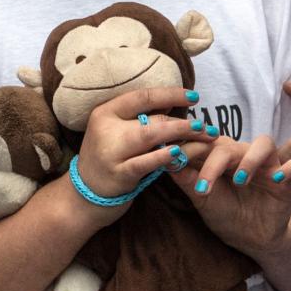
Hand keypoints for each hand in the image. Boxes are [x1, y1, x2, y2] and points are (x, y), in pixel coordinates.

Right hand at [72, 85, 207, 212]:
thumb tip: (173, 102)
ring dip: (181, 134)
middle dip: (183, 121)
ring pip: (151, 135)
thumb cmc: (108, 159)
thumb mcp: (115, 132)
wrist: (84, 196)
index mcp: (105, 112)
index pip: (142, 96)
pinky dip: (164, 156)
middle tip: (206, 125)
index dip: (171, 94)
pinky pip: (146, 162)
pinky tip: (179, 152)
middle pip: (151, 118)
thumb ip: (138, 118)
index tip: (195, 96)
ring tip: (203, 135)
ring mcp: (111, 152)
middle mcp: (105, 128)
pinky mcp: (118, 174)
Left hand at [177, 131, 290, 255]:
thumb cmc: (226, 214)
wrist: (251, 239)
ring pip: (264, 143)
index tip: (173, 161)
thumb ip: (187, 180)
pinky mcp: (287, 180)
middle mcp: (243, 155)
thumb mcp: (203, 200)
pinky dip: (290, 168)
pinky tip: (277, 179)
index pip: (205, 142)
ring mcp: (267, 166)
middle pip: (229, 144)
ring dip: (250, 160)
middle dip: (213, 162)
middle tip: (203, 186)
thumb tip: (166, 159)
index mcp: (220, 156)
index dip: (190, 148)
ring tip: (239, 181)